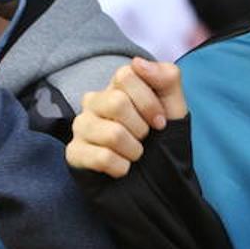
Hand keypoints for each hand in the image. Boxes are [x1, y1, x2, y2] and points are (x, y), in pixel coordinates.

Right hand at [65, 57, 186, 177]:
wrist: (157, 186)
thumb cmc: (162, 144)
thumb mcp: (175, 109)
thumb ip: (167, 78)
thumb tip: (138, 62)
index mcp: (116, 87)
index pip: (126, 74)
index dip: (149, 101)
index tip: (160, 122)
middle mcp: (93, 103)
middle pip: (116, 102)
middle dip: (141, 128)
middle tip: (145, 140)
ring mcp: (81, 127)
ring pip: (111, 133)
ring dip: (134, 151)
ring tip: (134, 156)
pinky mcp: (74, 153)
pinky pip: (102, 157)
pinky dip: (122, 168)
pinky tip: (122, 170)